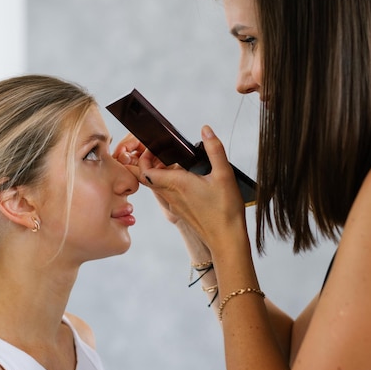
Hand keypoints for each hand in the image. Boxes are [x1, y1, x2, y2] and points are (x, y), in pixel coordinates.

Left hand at [138, 125, 246, 250]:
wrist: (227, 239)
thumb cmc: (225, 210)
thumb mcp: (224, 174)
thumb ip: (215, 149)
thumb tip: (206, 130)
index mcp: (176, 184)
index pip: (144, 171)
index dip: (143, 157)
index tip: (155, 147)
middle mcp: (170, 195)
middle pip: (146, 177)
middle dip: (149, 161)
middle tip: (162, 151)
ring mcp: (174, 204)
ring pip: (156, 185)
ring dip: (159, 172)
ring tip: (175, 161)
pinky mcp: (181, 210)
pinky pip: (166, 193)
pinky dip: (168, 182)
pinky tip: (186, 177)